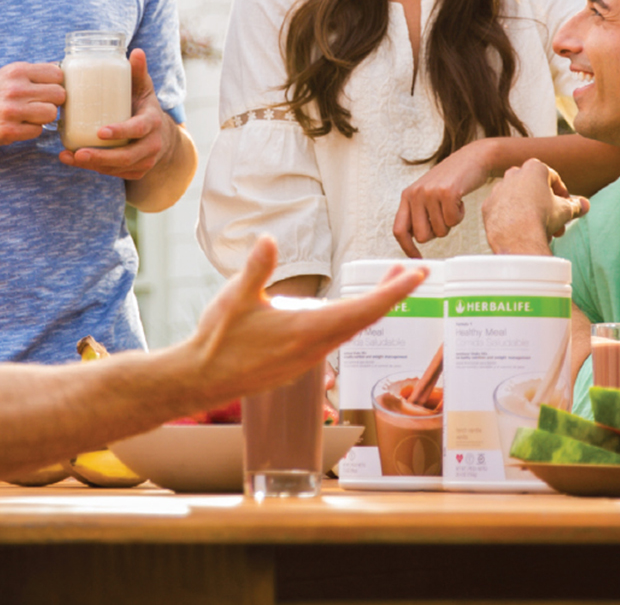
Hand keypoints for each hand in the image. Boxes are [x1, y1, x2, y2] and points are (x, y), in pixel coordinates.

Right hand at [0, 62, 64, 147]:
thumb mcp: (5, 74)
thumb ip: (32, 73)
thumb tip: (62, 70)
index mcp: (17, 70)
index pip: (58, 74)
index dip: (56, 83)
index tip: (48, 90)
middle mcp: (16, 89)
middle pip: (59, 95)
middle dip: (53, 101)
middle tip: (40, 104)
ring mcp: (12, 111)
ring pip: (51, 113)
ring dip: (43, 117)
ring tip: (29, 116)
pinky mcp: (9, 131)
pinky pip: (38, 131)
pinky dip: (31, 130)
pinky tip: (18, 126)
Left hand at [59, 49, 173, 179]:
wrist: (162, 135)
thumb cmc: (145, 106)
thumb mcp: (144, 89)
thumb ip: (138, 72)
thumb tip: (136, 51)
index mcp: (152, 122)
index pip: (138, 129)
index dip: (120, 131)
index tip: (100, 132)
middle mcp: (151, 145)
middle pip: (126, 156)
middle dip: (101, 157)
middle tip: (78, 153)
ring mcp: (144, 161)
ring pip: (117, 168)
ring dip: (92, 165)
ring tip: (69, 157)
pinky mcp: (135, 172)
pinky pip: (113, 173)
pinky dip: (94, 169)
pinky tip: (73, 160)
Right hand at [183, 237, 423, 406]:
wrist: (202, 379)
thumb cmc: (219, 340)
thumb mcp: (237, 297)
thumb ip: (257, 268)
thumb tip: (269, 240)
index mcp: (308, 329)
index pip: (364, 309)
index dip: (394, 292)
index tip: (417, 275)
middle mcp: (315, 347)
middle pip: (366, 319)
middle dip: (392, 295)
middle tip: (412, 272)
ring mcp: (309, 359)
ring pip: (353, 330)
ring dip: (373, 307)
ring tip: (388, 285)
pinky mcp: (300, 364)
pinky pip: (337, 340)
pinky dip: (353, 320)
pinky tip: (349, 311)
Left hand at [393, 142, 495, 258]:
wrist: (471, 158)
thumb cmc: (450, 181)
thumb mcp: (426, 194)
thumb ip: (418, 213)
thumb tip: (415, 240)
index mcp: (407, 196)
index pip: (399, 230)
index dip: (407, 248)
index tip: (417, 258)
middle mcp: (415, 194)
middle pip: (422, 236)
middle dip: (436, 232)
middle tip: (444, 216)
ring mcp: (430, 192)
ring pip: (440, 231)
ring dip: (450, 222)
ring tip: (452, 204)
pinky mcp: (447, 192)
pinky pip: (453, 220)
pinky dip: (459, 216)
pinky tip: (459, 201)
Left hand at [482, 159, 587, 255]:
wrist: (517, 236)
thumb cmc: (543, 217)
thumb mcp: (565, 210)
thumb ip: (575, 205)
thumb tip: (585, 205)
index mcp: (533, 168)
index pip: (553, 178)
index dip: (563, 193)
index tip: (567, 207)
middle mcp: (513, 173)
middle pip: (534, 189)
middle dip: (546, 205)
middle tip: (556, 223)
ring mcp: (498, 189)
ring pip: (518, 200)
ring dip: (530, 212)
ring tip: (541, 231)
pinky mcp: (487, 206)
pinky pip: (503, 211)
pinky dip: (512, 219)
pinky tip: (522, 232)